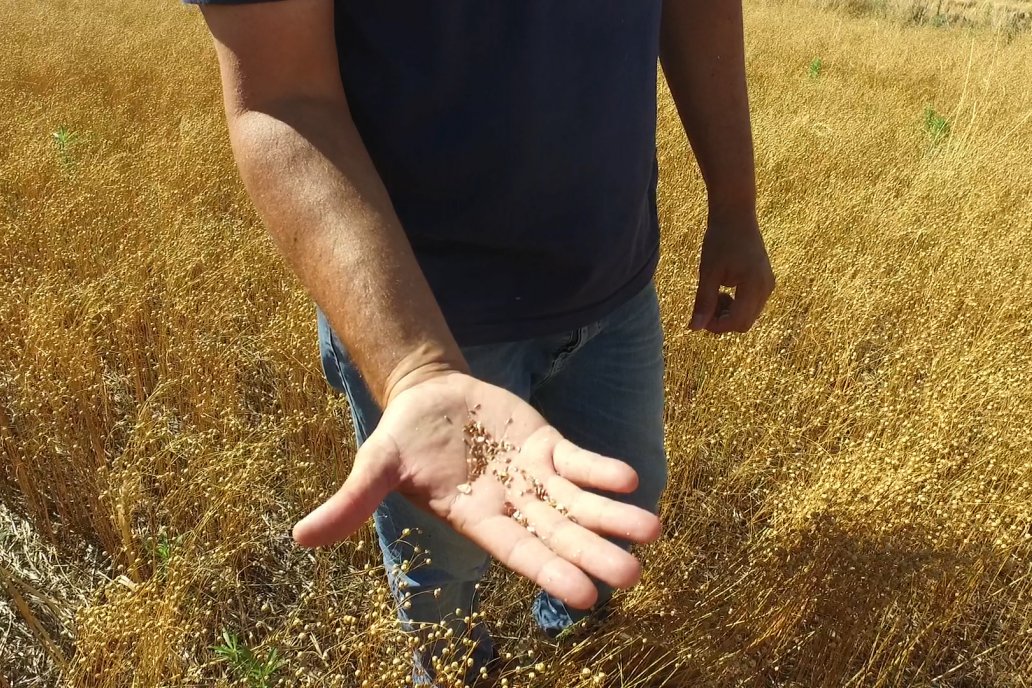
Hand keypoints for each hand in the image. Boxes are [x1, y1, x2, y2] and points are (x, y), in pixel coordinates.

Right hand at [292, 372, 661, 609]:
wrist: (427, 397)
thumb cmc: (401, 440)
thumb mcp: (375, 468)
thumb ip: (351, 503)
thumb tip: (300, 539)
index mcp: (476, 518)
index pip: (517, 551)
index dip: (550, 571)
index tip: (585, 597)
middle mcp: (512, 504)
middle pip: (559, 534)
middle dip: (594, 554)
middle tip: (632, 578)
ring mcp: (533, 475)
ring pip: (580, 501)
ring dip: (613, 516)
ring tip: (652, 530)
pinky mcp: (546, 444)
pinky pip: (578, 459)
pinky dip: (601, 469)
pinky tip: (630, 479)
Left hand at [690, 209, 774, 333]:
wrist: (736, 215)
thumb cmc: (720, 240)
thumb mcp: (708, 272)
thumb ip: (704, 301)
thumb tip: (694, 328)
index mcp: (754, 285)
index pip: (736, 322)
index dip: (715, 326)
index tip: (698, 316)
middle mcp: (766, 288)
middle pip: (744, 323)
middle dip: (722, 321)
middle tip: (705, 304)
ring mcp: (768, 285)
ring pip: (748, 316)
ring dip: (728, 314)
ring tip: (714, 294)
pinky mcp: (765, 282)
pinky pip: (751, 305)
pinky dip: (736, 305)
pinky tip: (724, 290)